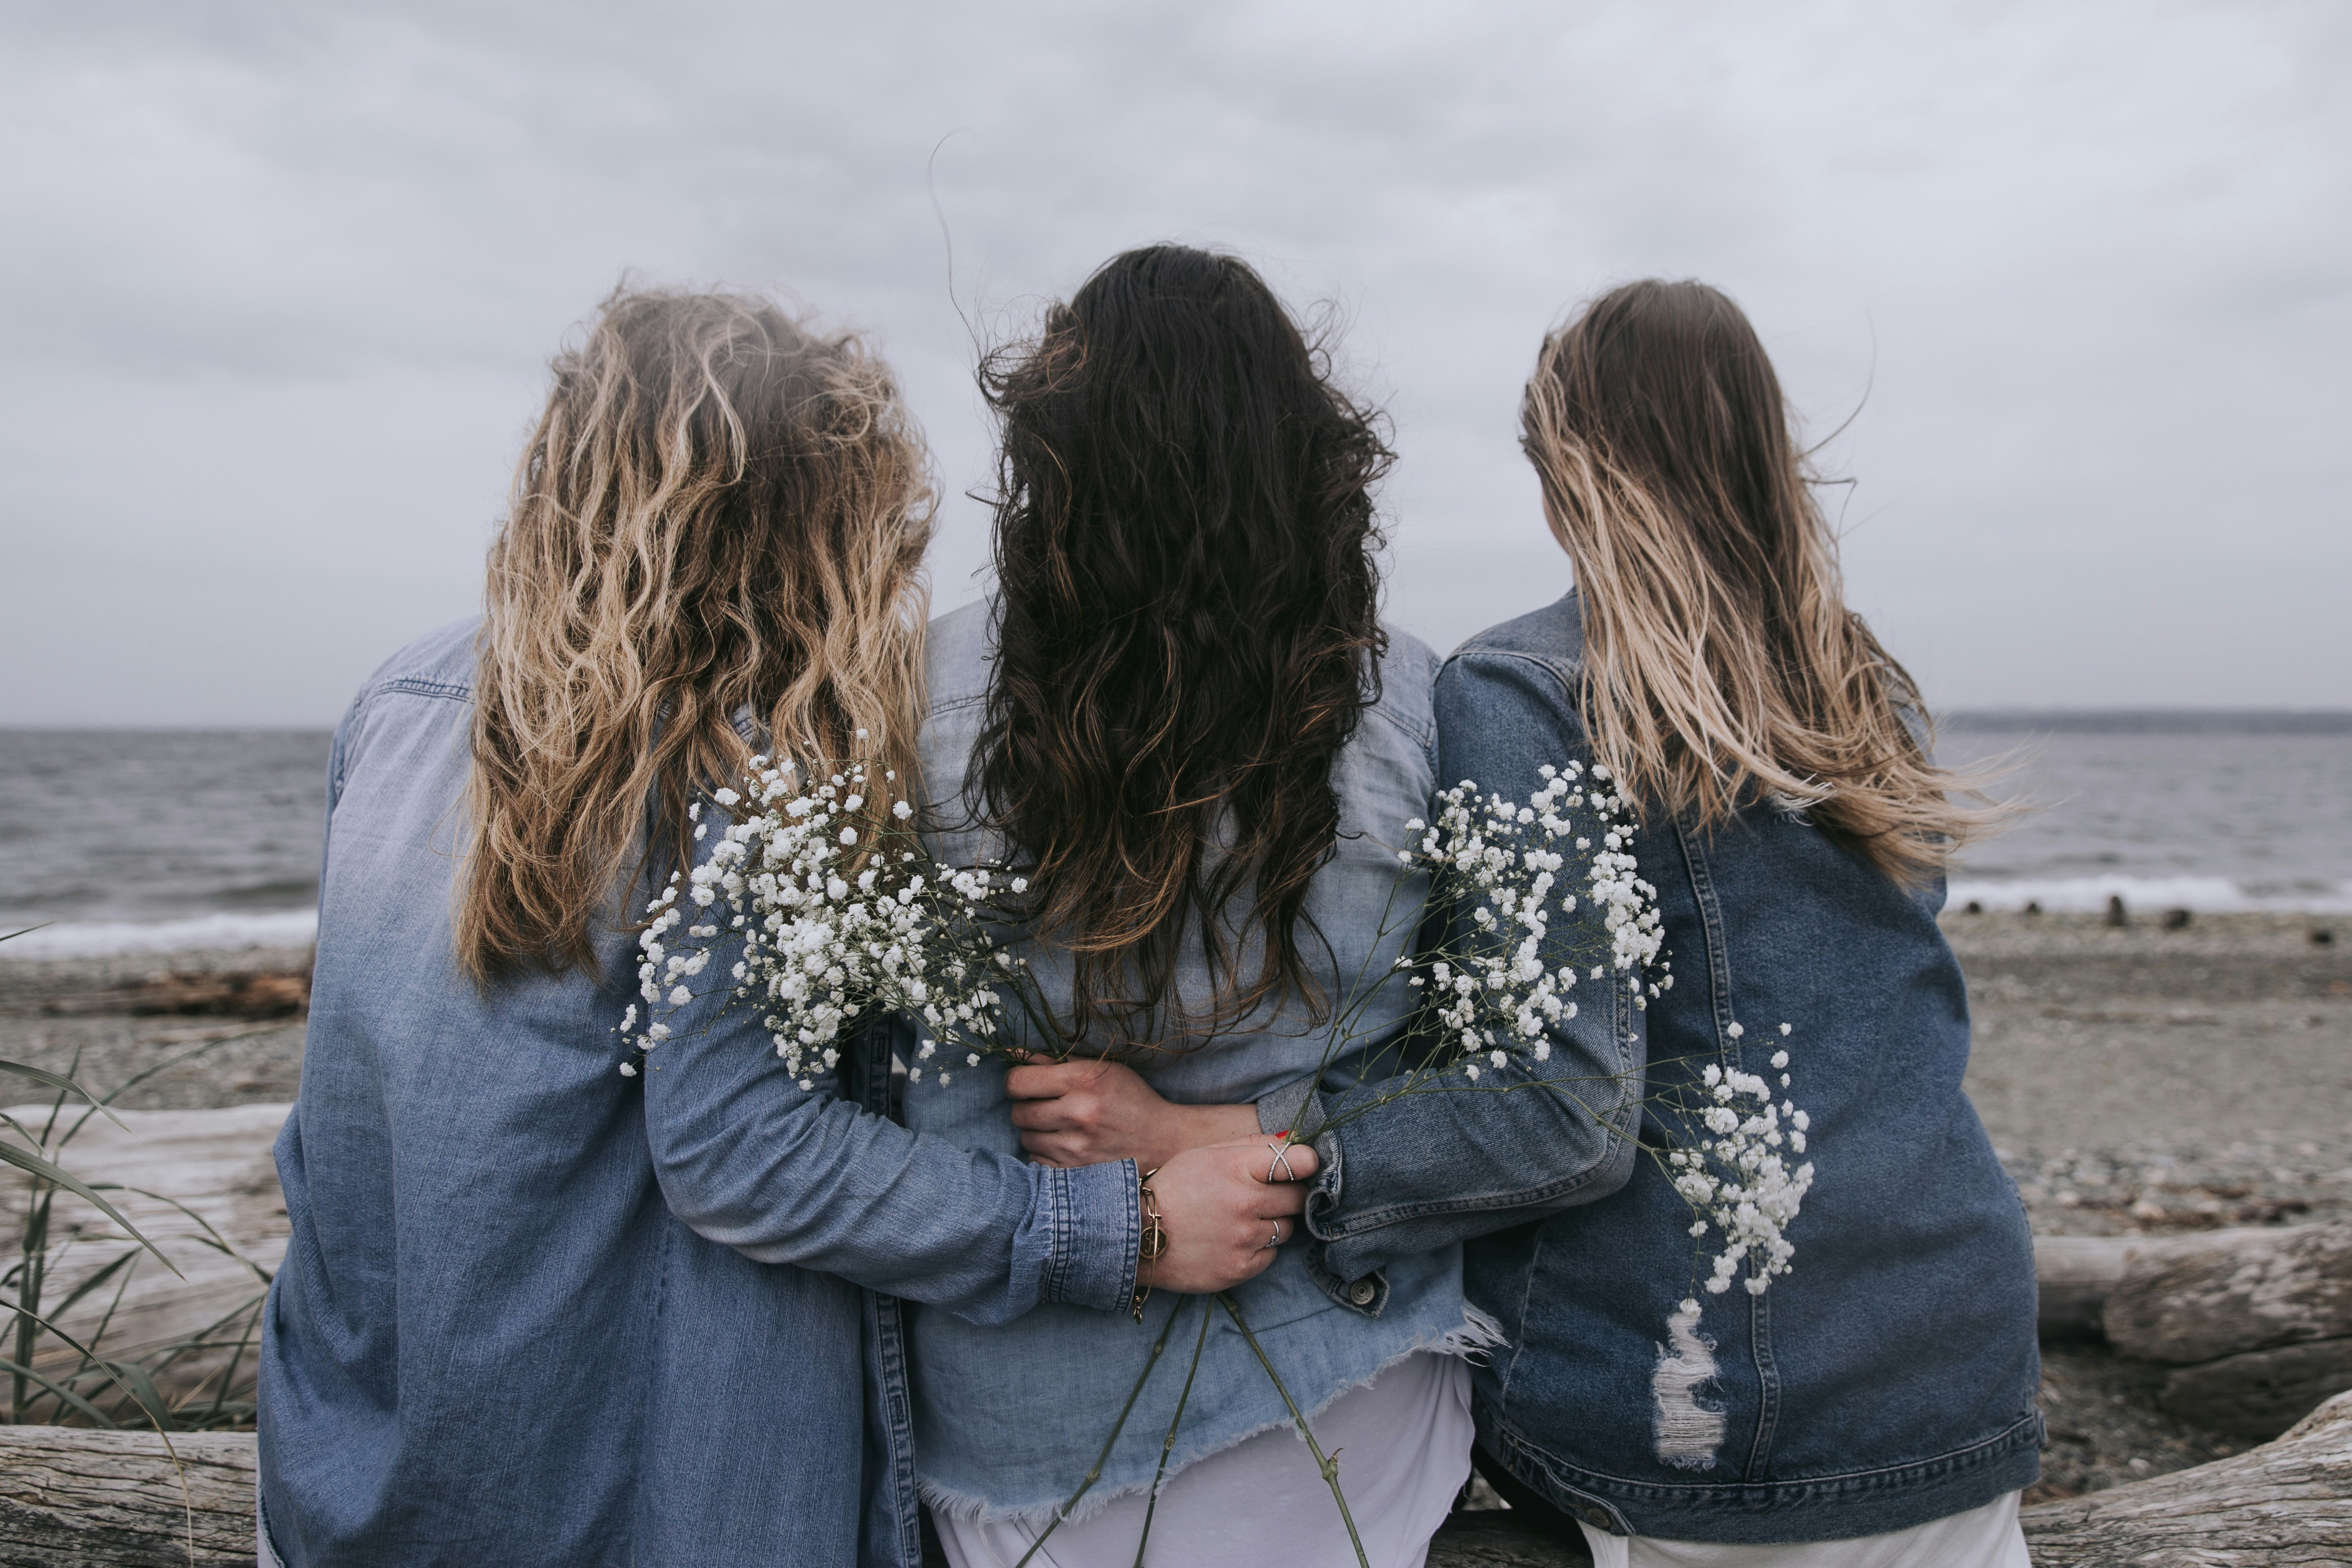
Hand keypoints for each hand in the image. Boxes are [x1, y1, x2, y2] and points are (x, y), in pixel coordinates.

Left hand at [1008, 1056, 1259, 1169]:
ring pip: (1025, 1138)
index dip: (1015, 1082)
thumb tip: (1012, 1053)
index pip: (1017, 1082)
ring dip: (1035, 1131)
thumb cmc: (1129, 1098)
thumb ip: (1054, 1061)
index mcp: (1083, 1080)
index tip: (1025, 1084)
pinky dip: (1045, 1152)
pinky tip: (1064, 1144)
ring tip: (1058, 1125)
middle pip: (1018, 1112)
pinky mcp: (1076, 1171)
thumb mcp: (1100, 1070)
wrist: (1162, 1140)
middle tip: (1044, 1105)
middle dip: (1026, 1107)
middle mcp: (1078, 1113)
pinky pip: (1036, 1160)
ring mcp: (1076, 1146)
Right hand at [1144, 1136, 1320, 1295]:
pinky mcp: (1241, 1268)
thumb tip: (1292, 1139)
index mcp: (1237, 1167)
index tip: (1301, 1167)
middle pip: (1299, 1197)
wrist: (1137, 1235)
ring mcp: (1244, 1238)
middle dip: (1289, 1194)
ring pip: (1287, 1228)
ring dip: (1272, 1222)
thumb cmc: (1173, 1188)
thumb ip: (1251, 1144)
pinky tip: (1233, 1241)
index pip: (1300, 1161)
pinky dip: (1258, 1248)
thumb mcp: (1205, 1153)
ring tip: (1241, 1220)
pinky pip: (1271, 1254)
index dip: (1305, 1163)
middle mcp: (1245, 1202)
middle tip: (1266, 1195)